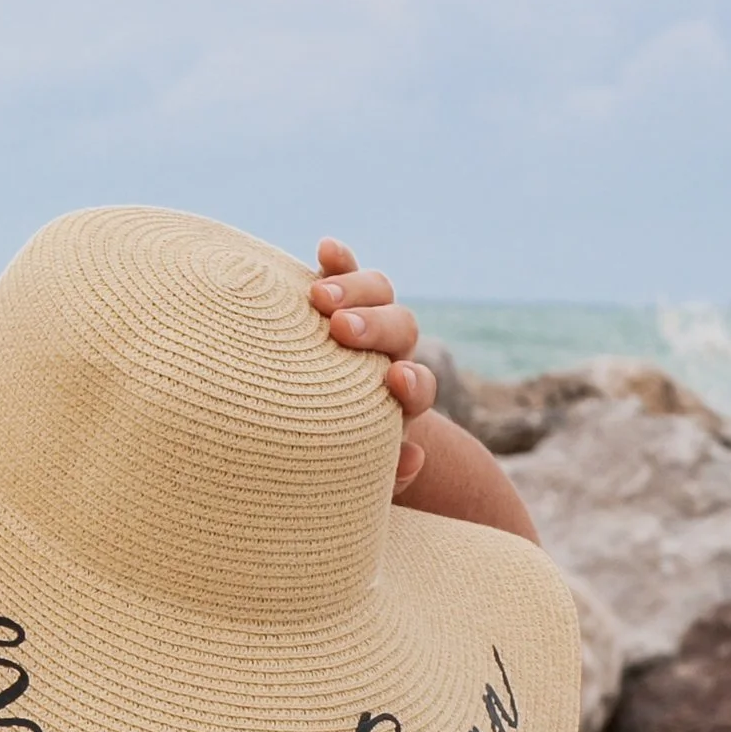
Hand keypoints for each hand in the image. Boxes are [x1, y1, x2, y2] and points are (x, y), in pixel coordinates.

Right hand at [310, 237, 435, 487]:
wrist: (311, 435)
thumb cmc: (331, 466)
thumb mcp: (356, 482)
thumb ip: (386, 477)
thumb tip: (413, 458)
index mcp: (398, 402)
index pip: (419, 387)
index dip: (412, 383)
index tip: (394, 381)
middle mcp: (388, 357)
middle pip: (402, 328)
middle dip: (375, 324)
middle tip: (340, 328)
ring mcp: (365, 325)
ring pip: (378, 294)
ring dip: (353, 289)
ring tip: (317, 298)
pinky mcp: (334, 303)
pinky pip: (344, 274)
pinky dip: (339, 262)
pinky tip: (326, 249)